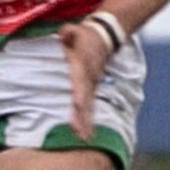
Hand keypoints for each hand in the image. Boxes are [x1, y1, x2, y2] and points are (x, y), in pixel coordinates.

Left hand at [57, 19, 112, 141]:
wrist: (104, 37)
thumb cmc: (85, 35)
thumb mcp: (76, 31)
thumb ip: (70, 33)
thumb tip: (65, 34)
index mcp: (83, 68)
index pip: (81, 83)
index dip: (80, 95)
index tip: (78, 107)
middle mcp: (89, 80)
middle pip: (86, 101)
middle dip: (84, 118)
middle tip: (82, 135)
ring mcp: (91, 86)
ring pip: (89, 107)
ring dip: (86, 123)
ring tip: (84, 138)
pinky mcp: (91, 89)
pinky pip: (89, 107)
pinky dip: (87, 120)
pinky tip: (84, 134)